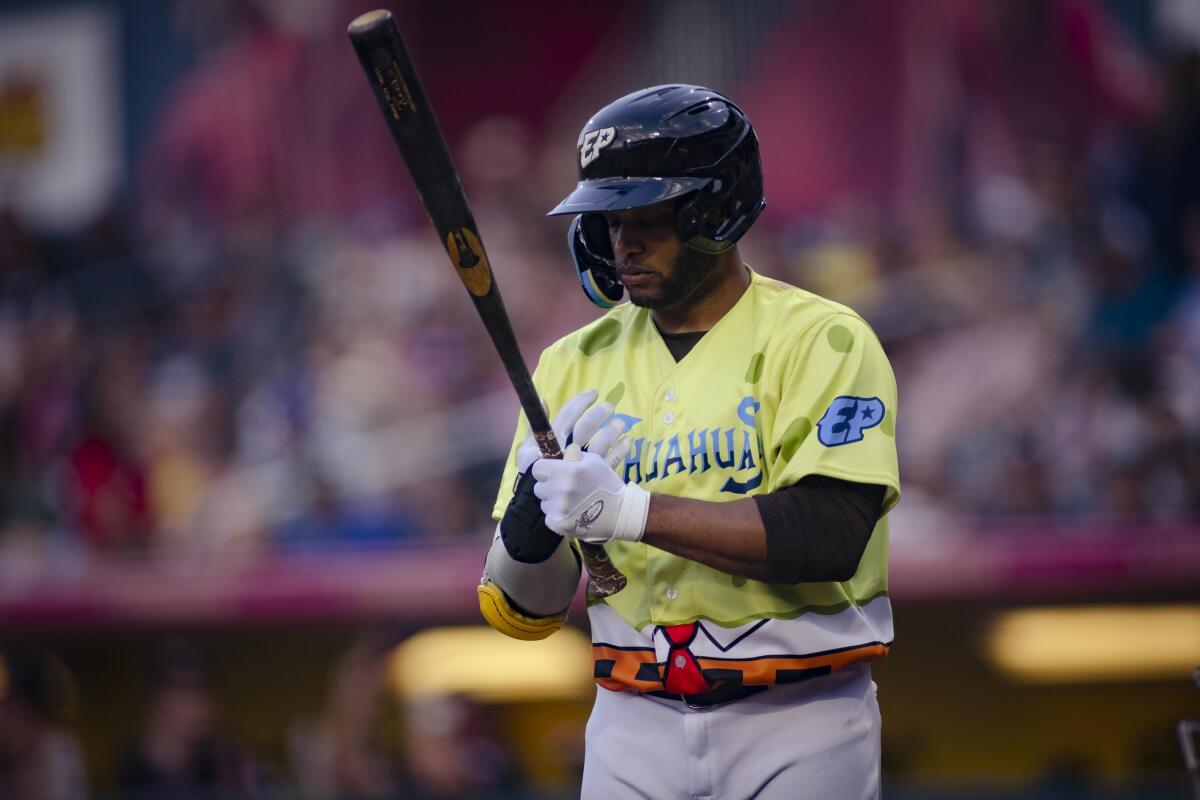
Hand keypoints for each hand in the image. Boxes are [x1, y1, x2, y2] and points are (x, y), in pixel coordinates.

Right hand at [516, 389, 628, 474]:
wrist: (540, 509)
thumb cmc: (533, 478)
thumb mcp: (527, 453)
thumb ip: (534, 428)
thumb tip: (543, 400)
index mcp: (552, 443)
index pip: (568, 415)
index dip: (581, 402)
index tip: (593, 393)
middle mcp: (568, 452)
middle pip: (587, 426)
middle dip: (600, 413)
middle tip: (610, 407)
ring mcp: (582, 466)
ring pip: (602, 442)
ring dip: (613, 430)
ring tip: (621, 423)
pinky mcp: (594, 478)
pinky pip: (612, 461)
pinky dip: (621, 449)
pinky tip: (627, 441)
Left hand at [532, 445, 649, 543]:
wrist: (620, 513)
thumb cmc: (607, 483)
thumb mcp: (594, 461)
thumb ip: (573, 455)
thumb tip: (556, 453)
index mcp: (568, 471)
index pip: (538, 468)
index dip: (545, 470)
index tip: (552, 473)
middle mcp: (561, 489)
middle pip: (539, 487)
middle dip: (549, 486)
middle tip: (563, 488)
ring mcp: (559, 509)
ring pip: (543, 503)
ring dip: (553, 502)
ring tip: (570, 502)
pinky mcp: (560, 524)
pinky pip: (548, 517)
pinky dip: (557, 516)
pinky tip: (570, 514)